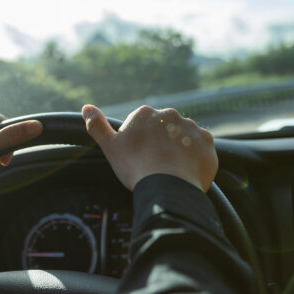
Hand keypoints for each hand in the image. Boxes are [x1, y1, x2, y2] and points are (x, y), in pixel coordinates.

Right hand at [82, 104, 216, 191]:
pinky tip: (186, 171)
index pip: (142, 124)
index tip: (138, 157)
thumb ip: (97, 125)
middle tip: (155, 165)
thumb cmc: (136, 166)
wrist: (168, 186)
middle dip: (161, 142)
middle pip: (164, 128)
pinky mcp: (207, 142)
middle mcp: (170, 115)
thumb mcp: (110, 146)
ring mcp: (191, 127)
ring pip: (183, 137)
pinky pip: (201, 148)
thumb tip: (86, 108)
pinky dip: (195, 157)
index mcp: (145, 113)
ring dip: (179, 149)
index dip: (139, 142)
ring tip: (171, 170)